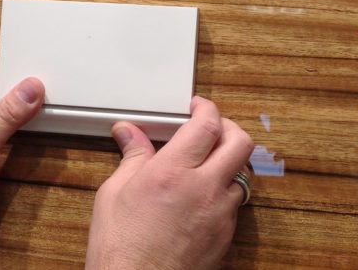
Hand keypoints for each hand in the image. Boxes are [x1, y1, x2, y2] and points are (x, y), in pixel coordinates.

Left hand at [0, 77, 43, 268]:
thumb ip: (6, 116)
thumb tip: (28, 90)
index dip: (6, 88)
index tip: (32, 84)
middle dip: (18, 110)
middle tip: (42, 102)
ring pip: (4, 136)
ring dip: (23, 133)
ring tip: (43, 122)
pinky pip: (10, 158)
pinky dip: (25, 154)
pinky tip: (38, 149)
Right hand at [85, 96, 253, 269]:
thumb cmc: (120, 250)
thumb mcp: (114, 193)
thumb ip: (132, 158)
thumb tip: (130, 134)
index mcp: (172, 173)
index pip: (207, 125)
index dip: (206, 108)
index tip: (198, 107)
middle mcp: (203, 190)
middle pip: (241, 142)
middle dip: (230, 127)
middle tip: (212, 128)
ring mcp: (219, 215)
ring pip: (243, 173)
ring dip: (229, 161)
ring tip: (206, 163)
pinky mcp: (226, 237)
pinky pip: (235, 204)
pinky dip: (223, 192)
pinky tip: (202, 196)